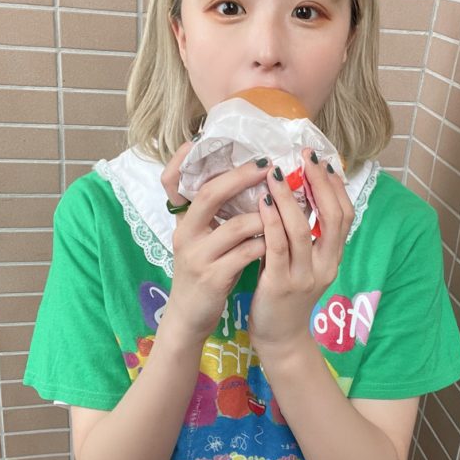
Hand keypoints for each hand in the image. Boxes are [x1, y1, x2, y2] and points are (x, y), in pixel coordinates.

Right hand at [160, 144, 270, 344]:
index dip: (181, 161)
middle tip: (267, 165)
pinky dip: (265, 244)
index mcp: (183, 223)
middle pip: (209, 195)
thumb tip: (246, 185)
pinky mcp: (213, 278)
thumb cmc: (203, 273)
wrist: (188, 319)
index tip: (197, 140)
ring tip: (284, 208)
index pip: (175, 183)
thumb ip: (215, 217)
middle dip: (241, 177)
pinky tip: (279, 241)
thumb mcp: (201, 241)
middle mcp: (185, 235)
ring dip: (264, 215)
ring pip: (235, 226)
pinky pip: (246, 254)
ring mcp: (197, 257)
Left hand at [247, 149, 354, 354]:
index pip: (344, 215)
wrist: (280, 339)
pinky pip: (277, 248)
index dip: (336, 186)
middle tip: (305, 157)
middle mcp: (325, 265)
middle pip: (332, 217)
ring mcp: (305, 276)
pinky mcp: (280, 285)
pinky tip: (262, 203)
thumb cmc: (287, 296)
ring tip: (275, 174)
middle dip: (319, 183)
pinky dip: (271, 222)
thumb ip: (305, 236)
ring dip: (289, 198)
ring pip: (302, 230)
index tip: (323, 161)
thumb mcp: (304, 264)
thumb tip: (299, 196)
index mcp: (333, 257)